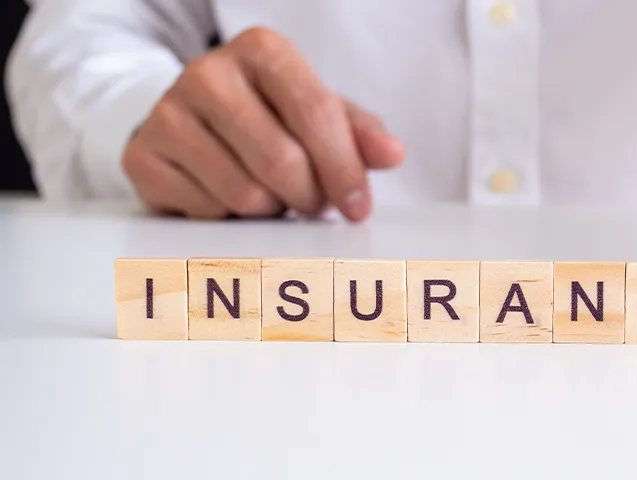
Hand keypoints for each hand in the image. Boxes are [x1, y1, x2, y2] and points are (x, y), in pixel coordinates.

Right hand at [123, 27, 403, 220]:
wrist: (192, 119)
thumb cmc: (269, 116)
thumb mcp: (320, 115)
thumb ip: (360, 133)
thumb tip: (392, 153)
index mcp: (262, 50)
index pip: (315, 111)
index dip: (343, 167)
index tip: (359, 207)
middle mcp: (207, 73)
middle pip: (281, 161)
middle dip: (309, 196)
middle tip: (312, 201)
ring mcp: (168, 114)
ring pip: (245, 194)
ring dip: (271, 208)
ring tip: (270, 192)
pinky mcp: (142, 158)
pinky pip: (208, 213)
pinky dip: (230, 217)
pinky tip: (229, 195)